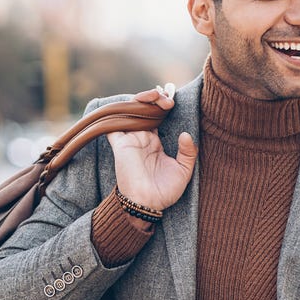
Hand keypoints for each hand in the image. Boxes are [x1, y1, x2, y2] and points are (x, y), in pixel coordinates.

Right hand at [106, 88, 197, 210]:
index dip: (163, 105)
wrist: (148, 204)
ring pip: (129, 111)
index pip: (156, 116)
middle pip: (143, 109)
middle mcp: (141, 138)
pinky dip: (117, 112)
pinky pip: (112, 124)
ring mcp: (130, 140)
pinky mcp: (120, 144)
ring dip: (141, 99)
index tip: (173, 100)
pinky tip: (135, 103)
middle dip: (155, 98)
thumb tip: (186, 134)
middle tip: (167, 98)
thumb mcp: (184, 170)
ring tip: (156, 96)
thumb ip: (188, 152)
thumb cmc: (166, 191)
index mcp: (154, 142)